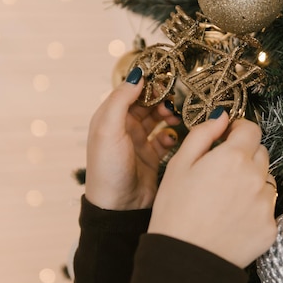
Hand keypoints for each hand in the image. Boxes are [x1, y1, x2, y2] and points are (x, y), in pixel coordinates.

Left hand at [85, 68, 180, 210]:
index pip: (129, 91)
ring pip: (157, 119)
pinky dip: (171, 135)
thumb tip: (138, 75)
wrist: (119, 207)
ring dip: (168, 115)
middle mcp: (123, 128)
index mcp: (109, 118)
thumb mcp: (109, 129)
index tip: (165, 76)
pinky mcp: (152, 157)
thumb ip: (122, 100)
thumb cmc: (108, 168)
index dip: (146, 83)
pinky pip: (165, 139)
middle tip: (175, 97)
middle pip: (146, 103)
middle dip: (161, 98)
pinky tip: (171, 138)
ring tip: (175, 116)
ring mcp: (138, 142)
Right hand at [148, 110, 276, 267]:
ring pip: (265, 180)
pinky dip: (253, 208)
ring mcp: (266, 204)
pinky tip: (232, 218)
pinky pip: (266, 208)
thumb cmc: (175, 211)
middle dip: (244, 155)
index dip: (239, 130)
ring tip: (225, 199)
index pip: (251, 129)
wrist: (185, 261)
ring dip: (251, 182)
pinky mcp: (270, 228)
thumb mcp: (179, 164)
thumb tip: (222, 116)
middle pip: (260, 153)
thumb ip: (203, 133)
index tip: (228, 138)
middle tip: (221, 172)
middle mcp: (256, 177)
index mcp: (233, 157)